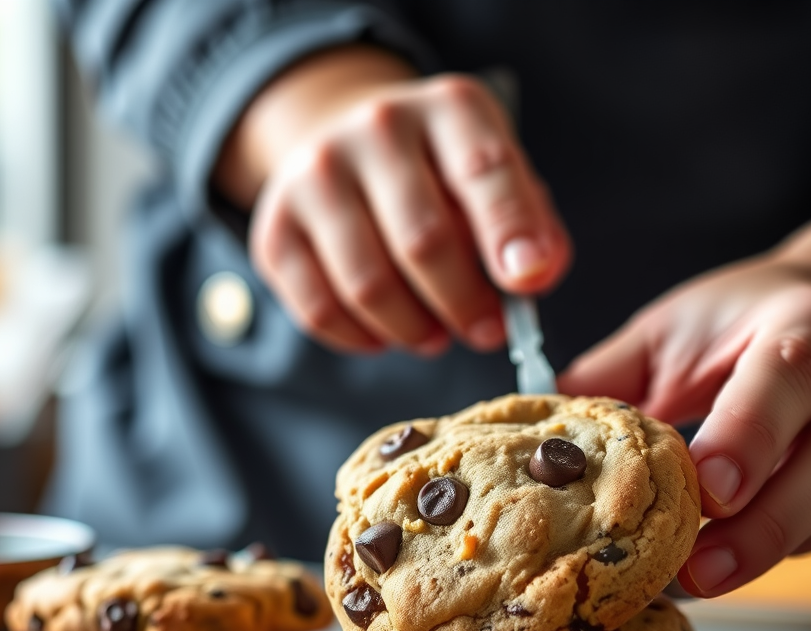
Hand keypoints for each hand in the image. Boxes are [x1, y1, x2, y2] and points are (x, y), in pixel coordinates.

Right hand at [218, 48, 570, 355]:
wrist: (346, 150)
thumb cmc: (440, 179)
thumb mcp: (498, 179)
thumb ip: (529, 225)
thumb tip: (534, 277)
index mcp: (448, 109)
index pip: (483, 169)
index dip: (509, 232)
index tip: (525, 284)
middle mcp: (375, 130)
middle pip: (423, 240)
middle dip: (463, 303)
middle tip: (484, 332)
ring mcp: (314, 177)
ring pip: (368, 286)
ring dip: (412, 330)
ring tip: (434, 335)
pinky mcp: (275, 231)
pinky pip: (320, 311)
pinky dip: (362, 339)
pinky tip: (385, 333)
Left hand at [558, 258, 810, 596]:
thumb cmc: (741, 322)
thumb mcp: (671, 331)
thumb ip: (610, 377)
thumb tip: (544, 433)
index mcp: (808, 323)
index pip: (787, 378)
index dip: (749, 437)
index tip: (709, 489)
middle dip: (764, 523)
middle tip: (699, 571)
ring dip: (776, 546)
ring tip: (705, 578)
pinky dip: (797, 544)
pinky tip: (744, 557)